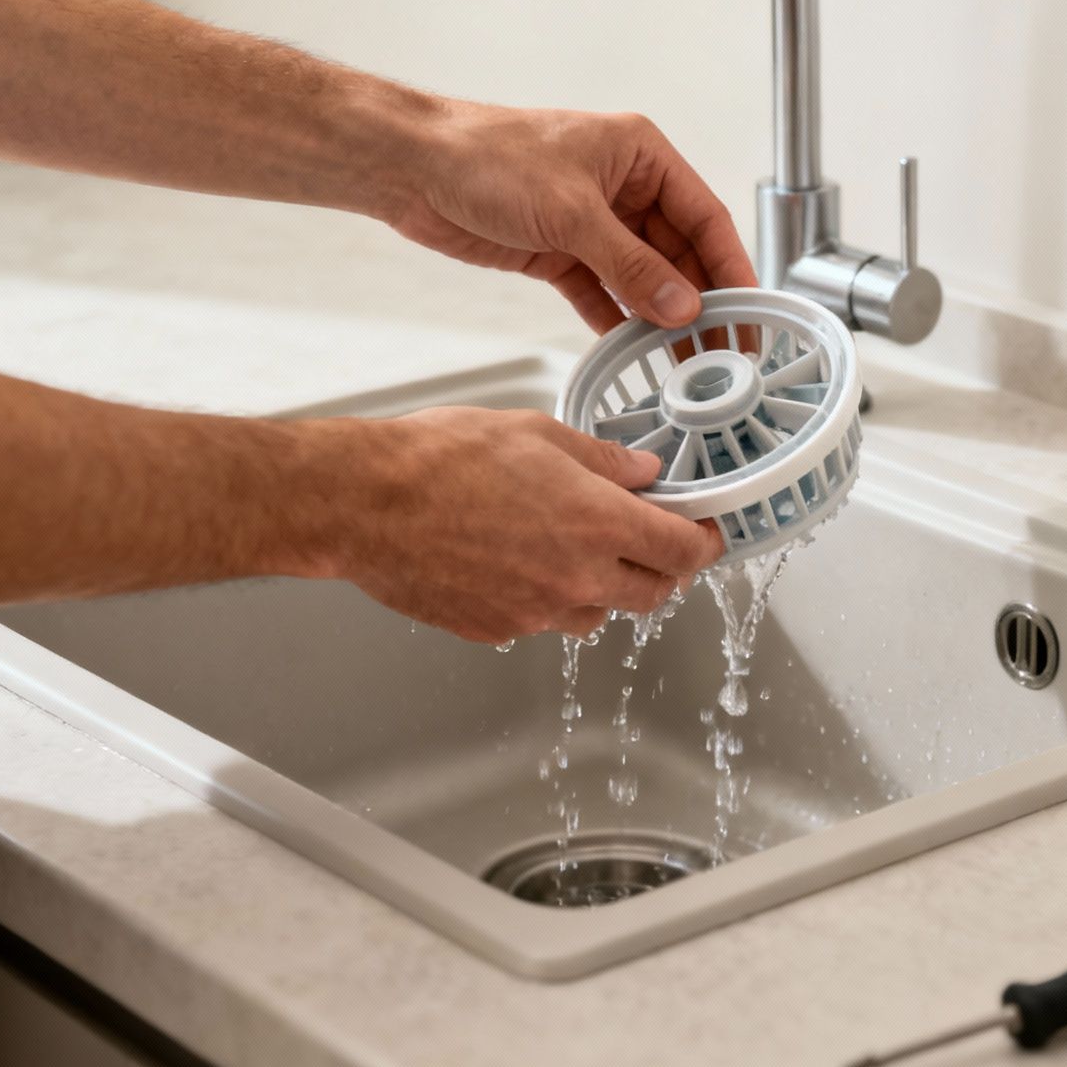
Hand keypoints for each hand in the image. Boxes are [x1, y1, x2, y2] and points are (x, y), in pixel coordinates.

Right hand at [325, 408, 722, 642]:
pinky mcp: (497, 631)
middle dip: (660, 568)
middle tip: (646, 537)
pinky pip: (544, 623)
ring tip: (568, 545)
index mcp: (596, 523)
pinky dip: (546, 598)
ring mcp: (536, 613)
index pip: (685, 552)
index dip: (704, 542)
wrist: (363, 503)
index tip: (703, 530)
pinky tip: (517, 560)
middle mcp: (575, 579)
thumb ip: (603, 460)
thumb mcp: (537, 434)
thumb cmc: (438, 459)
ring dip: (602, 587)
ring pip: (599, 614)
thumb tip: (643, 471)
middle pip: (654, 595)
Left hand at [388, 104, 758, 333]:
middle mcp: (622, 187)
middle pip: (679, 253)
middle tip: (723, 347)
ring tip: (686, 359)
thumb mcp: (572, 214)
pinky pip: (603, 293)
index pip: (704, 216)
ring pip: (642, 277)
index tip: (751, 308)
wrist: (412, 167)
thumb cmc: (485, 155)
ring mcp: (591, 222)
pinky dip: (618, 321)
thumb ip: (631, 266)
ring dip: (660, 316)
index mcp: (639, 154)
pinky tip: (635, 349)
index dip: (732, 265)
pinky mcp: (559, 252)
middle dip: (699, 300)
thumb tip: (681, 306)